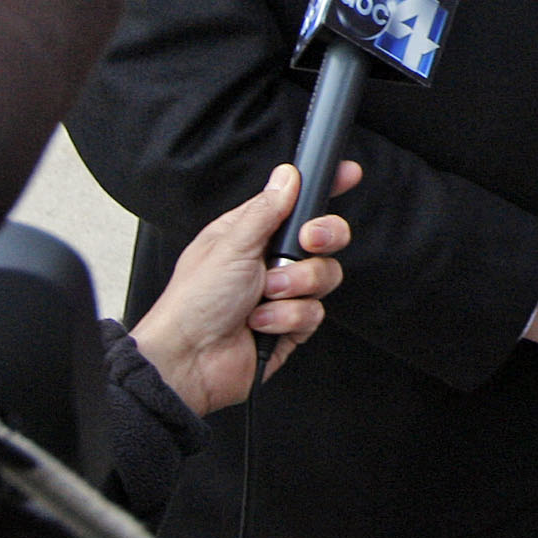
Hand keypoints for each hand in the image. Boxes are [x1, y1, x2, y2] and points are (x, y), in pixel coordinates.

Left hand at [127, 159, 359, 415]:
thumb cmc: (194, 301)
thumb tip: (288, 175)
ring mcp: (284, 293)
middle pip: (324, 236)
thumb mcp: (231, 244)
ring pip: (325, 274)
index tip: (348, 175)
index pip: (296, 202)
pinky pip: (314, 313)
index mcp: (253, 233)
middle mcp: (271, 260)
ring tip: (266, 294)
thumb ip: (266, 209)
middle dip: (323, 236)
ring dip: (296, 284)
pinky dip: (287, 317)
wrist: (189, 362)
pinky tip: (260, 323)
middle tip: (307, 241)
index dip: (323, 188)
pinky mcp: (292, 325)